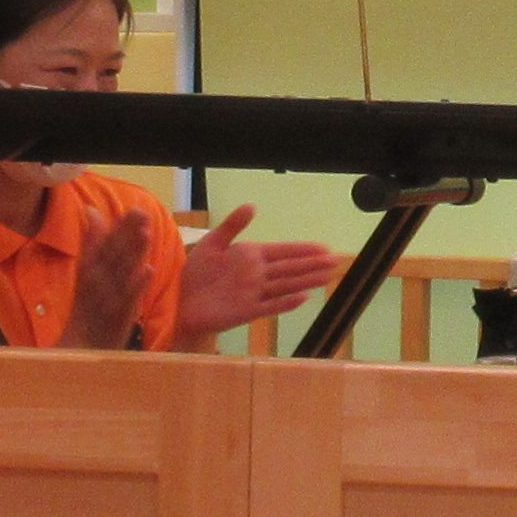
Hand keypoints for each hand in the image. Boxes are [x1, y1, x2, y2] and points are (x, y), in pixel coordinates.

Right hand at [63, 201, 154, 351]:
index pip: (102, 247)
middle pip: (111, 256)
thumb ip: (91, 246)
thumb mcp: (86, 279)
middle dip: (126, 234)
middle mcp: (95, 286)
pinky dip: (136, 287)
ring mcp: (105, 303)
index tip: (134, 209)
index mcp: (88, 275)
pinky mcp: (115, 322)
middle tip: (141, 212)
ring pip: (120, 275)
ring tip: (146, 233)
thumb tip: (92, 212)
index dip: (119, 228)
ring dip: (132, 254)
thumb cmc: (85, 315)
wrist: (76, 354)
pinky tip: (148, 271)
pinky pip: (127, 303)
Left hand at [172, 205, 341, 349]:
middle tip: (336, 261)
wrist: (180, 300)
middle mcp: (257, 274)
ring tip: (329, 276)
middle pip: (291, 268)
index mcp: (250, 256)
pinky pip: (271, 306)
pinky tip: (303, 298)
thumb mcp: (212, 242)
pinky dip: (286, 303)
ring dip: (307, 280)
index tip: (323, 247)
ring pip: (287, 285)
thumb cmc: (195, 272)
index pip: (282, 251)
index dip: (303, 249)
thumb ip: (233, 225)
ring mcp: (254, 293)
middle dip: (313, 264)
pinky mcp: (247, 311)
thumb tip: (251, 205)